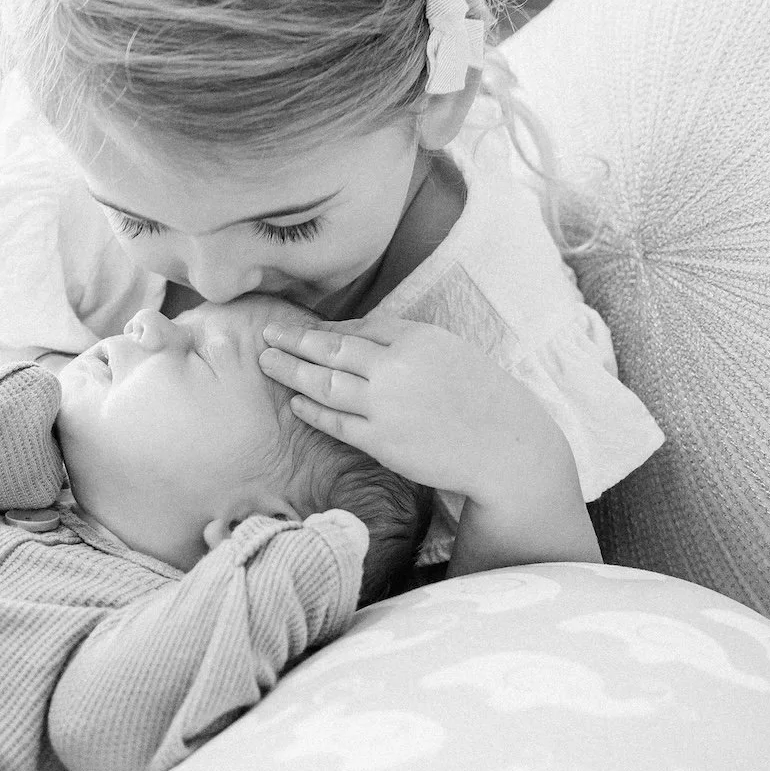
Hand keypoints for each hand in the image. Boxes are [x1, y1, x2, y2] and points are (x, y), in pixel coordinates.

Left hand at [258, 312, 568, 503]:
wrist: (504, 445)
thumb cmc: (475, 393)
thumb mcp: (443, 349)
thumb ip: (398, 338)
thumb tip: (348, 333)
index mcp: (414, 339)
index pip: (356, 329)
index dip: (322, 329)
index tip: (296, 326)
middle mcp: (396, 368)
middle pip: (330, 350)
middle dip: (293, 341)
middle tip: (265, 332)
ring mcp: (386, 407)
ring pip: (325, 384)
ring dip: (291, 371)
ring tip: (266, 361)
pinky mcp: (383, 442)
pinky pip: (337, 422)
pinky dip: (313, 409)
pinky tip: (295, 400)